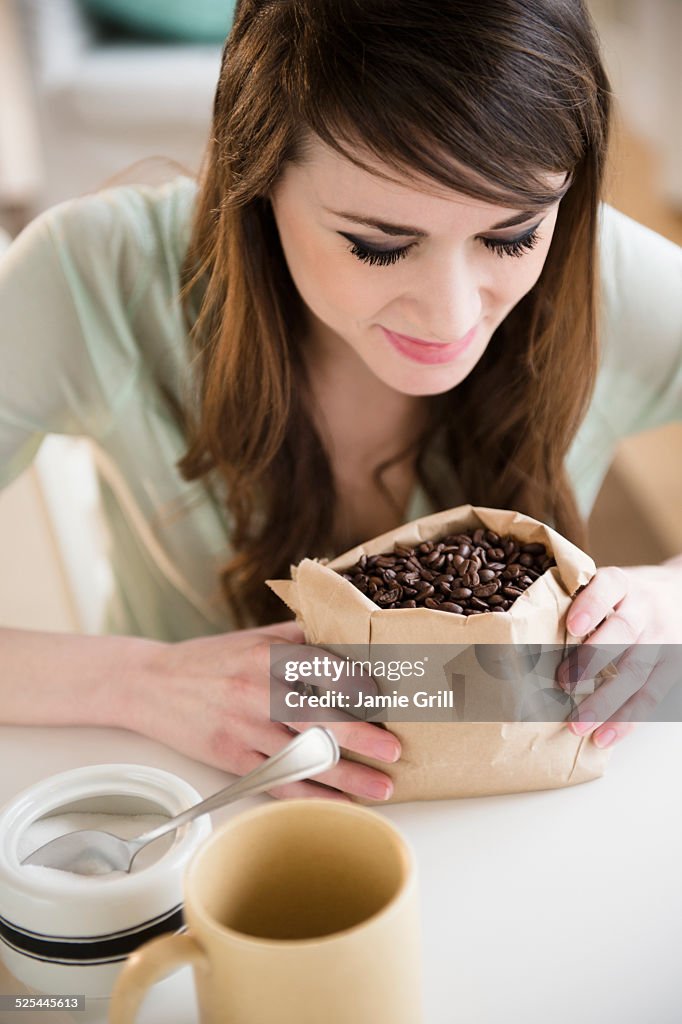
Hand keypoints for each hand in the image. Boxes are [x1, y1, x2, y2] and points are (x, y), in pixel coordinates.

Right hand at [125, 621, 400, 801]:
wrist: (149, 684)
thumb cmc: (211, 659)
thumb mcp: (255, 638)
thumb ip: (301, 638)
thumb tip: (352, 640)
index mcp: (266, 655)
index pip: (321, 668)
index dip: (358, 685)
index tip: (387, 699)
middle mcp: (256, 691)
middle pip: (317, 717)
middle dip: (361, 736)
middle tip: (394, 750)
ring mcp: (243, 728)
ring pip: (302, 756)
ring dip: (345, 776)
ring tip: (380, 789)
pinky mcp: (231, 758)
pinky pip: (277, 781)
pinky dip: (310, 795)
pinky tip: (337, 804)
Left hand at [558, 559, 681, 747]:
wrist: (680, 595)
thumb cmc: (626, 596)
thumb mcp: (606, 585)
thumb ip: (576, 601)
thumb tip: (521, 627)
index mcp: (622, 583)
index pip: (609, 586)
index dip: (591, 604)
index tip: (572, 626)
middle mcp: (645, 608)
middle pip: (623, 632)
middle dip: (592, 660)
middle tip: (564, 683)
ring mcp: (662, 639)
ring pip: (636, 670)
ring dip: (606, 701)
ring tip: (577, 723)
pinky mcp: (672, 667)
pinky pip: (651, 696)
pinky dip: (626, 720)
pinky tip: (604, 737)